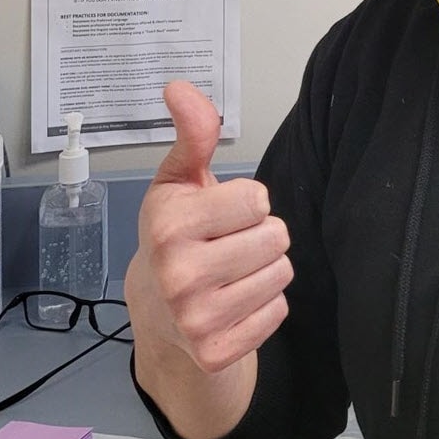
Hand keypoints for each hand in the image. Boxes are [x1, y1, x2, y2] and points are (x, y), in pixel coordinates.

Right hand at [125, 80, 292, 374]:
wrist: (157, 317)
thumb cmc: (175, 237)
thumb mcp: (180, 181)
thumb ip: (194, 133)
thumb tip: (180, 87)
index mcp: (168, 227)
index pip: (257, 198)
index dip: (247, 202)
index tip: (221, 214)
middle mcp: (179, 276)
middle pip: (276, 236)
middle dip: (260, 235)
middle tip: (227, 245)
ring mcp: (196, 320)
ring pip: (282, 273)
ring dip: (264, 269)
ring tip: (231, 273)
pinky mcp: (217, 351)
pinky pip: (278, 310)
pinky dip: (265, 305)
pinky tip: (234, 303)